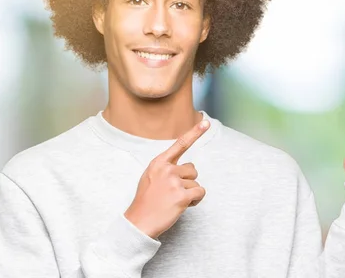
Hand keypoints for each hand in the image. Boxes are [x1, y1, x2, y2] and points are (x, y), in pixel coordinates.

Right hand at [124, 119, 209, 238]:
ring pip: (196, 183)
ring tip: (173, 201)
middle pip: (192, 170)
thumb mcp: (150, 177)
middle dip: (187, 182)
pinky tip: (183, 206)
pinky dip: (196, 200)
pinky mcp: (182, 196)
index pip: (180, 144)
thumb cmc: (146, 201)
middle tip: (171, 193)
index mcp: (159, 163)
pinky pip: (200, 193)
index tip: (206, 122)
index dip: (195, 133)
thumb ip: (165, 168)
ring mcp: (174, 182)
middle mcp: (167, 169)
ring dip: (190, 193)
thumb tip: (187, 167)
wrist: (138, 222)